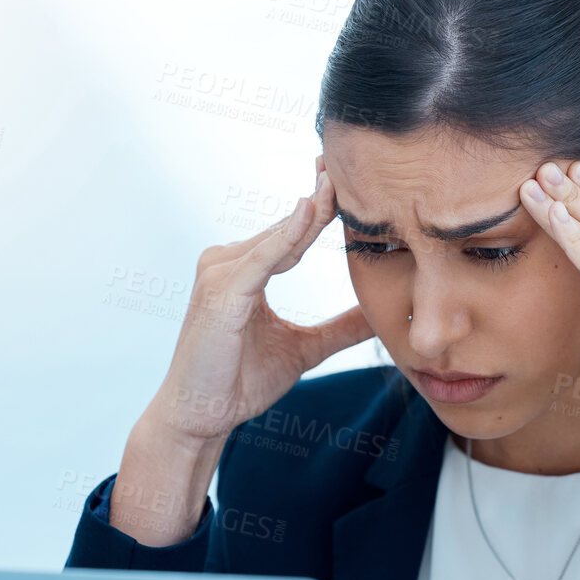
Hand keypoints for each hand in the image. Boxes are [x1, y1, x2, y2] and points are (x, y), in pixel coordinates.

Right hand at [145, 166, 372, 445]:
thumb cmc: (239, 382)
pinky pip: (262, 259)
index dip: (321, 207)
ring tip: (342, 181)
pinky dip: (286, 236)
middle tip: (352, 163)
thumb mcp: (303, 349)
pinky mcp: (221, 291)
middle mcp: (227, 262)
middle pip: (285, 227)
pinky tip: (311, 210)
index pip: (290, 232)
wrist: (201, 416)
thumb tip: (378, 317)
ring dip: (312, 212)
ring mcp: (220, 273)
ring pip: (278, 238)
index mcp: (244, 270)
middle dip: (321, 199)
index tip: (352, 180)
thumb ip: (339, 329)